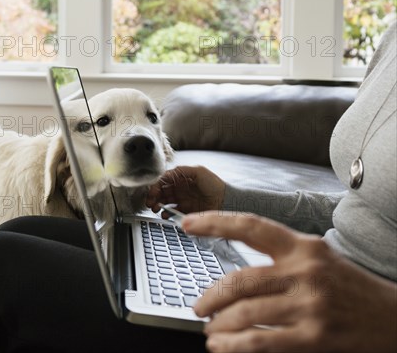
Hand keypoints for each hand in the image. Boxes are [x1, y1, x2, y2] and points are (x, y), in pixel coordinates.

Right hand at [146, 166, 224, 216]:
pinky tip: (166, 215)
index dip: (156, 186)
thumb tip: (168, 173)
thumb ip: (182, 170)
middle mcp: (180, 188)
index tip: (152, 193)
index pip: (163, 181)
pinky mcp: (186, 211)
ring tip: (155, 208)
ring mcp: (182, 200)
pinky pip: (172, 212)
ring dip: (157, 205)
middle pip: (161, 192)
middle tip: (150, 203)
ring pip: (164, 202)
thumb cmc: (215, 185)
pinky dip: (167, 214)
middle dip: (154, 197)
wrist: (226, 202)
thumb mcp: (199, 171)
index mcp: (181, 178)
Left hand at [182, 211, 396, 352]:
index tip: (187, 224)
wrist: (394, 318)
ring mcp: (310, 304)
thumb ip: (279, 259)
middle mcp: (304, 270)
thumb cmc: (348, 287)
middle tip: (198, 307)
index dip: (215, 222)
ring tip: (210, 330)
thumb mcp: (318, 259)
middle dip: (210, 296)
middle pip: (239, 279)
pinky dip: (234, 346)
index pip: (251, 226)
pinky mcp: (314, 336)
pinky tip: (223, 347)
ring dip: (218, 325)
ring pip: (244, 312)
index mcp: (302, 246)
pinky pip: (260, 341)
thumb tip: (233, 277)